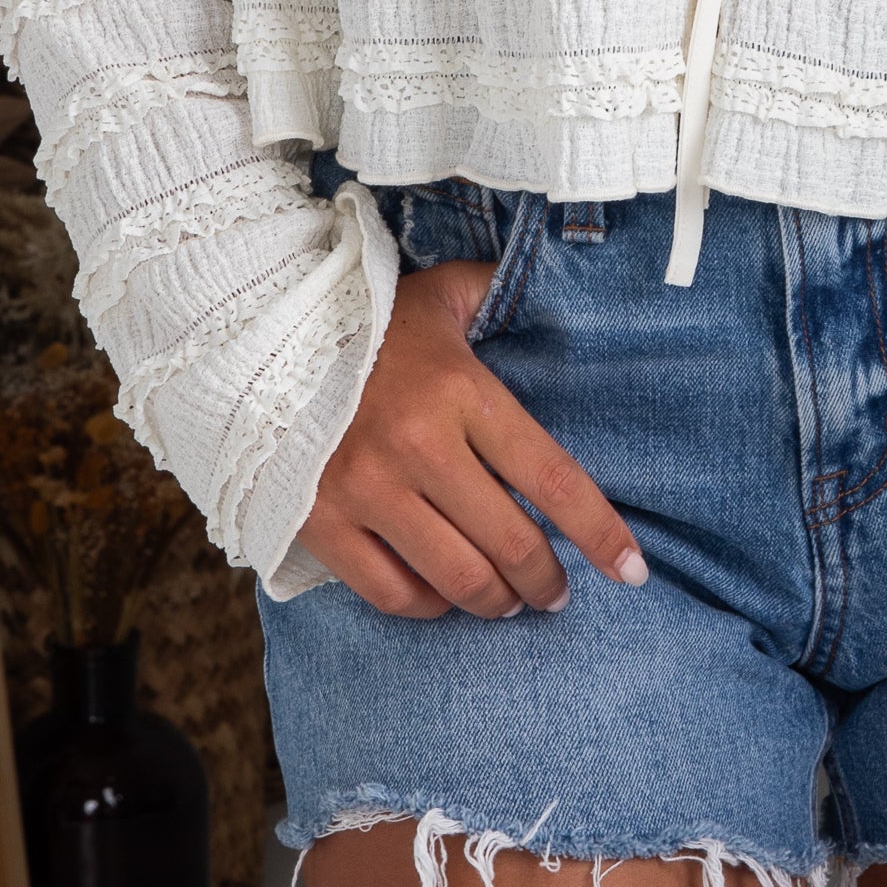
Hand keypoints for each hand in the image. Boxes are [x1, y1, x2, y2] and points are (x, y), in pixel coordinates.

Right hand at [295, 259, 651, 620]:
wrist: (255, 336)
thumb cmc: (365, 323)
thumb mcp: (437, 296)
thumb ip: (495, 292)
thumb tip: (553, 280)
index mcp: (460, 392)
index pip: (552, 477)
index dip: (600, 533)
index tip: (632, 569)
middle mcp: (417, 445)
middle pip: (510, 542)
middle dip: (547, 581)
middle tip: (558, 592)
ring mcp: (365, 488)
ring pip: (457, 578)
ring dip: (496, 602)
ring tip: (508, 600)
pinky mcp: (320, 521)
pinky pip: (391, 592)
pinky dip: (428, 606)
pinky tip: (443, 596)